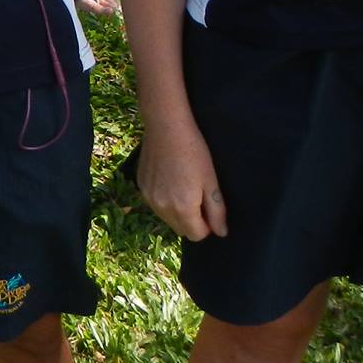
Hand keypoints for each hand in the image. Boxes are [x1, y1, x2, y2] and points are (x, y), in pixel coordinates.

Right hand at [137, 117, 228, 240]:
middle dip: (192, 220)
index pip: (196, 236)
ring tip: (183, 185)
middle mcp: (162, 208)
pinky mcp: (141, 187)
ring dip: (177, 211)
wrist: (166, 126)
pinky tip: (169, 178)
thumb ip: (217, 211)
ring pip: (167, 218)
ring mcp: (148, 198)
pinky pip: (155, 204)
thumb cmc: (194, 152)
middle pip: (180, 230)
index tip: (209, 208)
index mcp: (183, 208)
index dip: (207, 226)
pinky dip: (164, 199)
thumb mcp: (211, 181)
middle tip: (198, 195)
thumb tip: (221, 233)